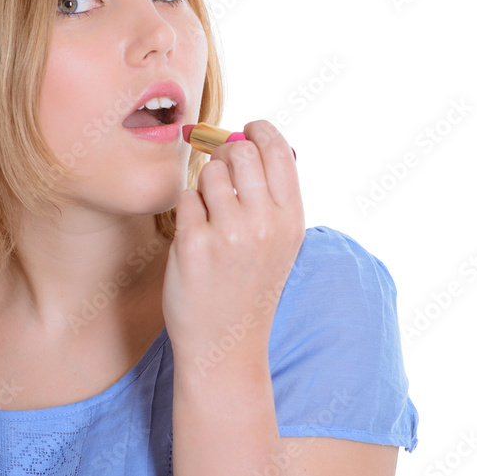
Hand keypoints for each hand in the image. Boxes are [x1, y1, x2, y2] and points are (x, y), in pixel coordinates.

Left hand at [162, 120, 304, 370]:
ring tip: (210, 220)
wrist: (226, 345)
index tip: (246, 130)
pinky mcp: (193, 245)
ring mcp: (228, 235)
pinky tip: (196, 239)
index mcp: (291, 219)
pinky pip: (185, 199)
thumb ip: (271, 194)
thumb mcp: (280, 242)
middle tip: (221, 175)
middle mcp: (264, 224)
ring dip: (204, 189)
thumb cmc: (249, 285)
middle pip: (239, 153)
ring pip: (207, 173)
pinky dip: (187, 213)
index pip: (278, 150)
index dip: (259, 131)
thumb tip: (247, 138)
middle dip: (225, 157)